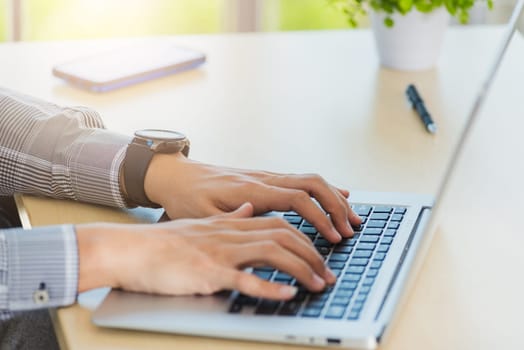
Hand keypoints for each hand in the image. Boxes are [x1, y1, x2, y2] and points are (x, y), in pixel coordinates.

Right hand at [77, 203, 335, 298]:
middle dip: (312, 254)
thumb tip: (248, 211)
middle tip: (329, 275)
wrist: (132, 249)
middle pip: (283, 236)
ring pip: (271, 252)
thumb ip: (229, 218)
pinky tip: (288, 294)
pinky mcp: (208, 271)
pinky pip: (244, 278)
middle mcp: (230, 234)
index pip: (278, 225)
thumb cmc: (165, 243)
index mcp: (230, 224)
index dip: (306, 238)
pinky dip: (270, 286)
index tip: (321, 254)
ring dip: (301, 268)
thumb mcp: (201, 224)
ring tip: (319, 284)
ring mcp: (220, 252)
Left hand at [144, 153, 360, 242]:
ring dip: (334, 198)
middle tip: (350, 230)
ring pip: (310, 180)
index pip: (296, 198)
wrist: (177, 176)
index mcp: (250, 189)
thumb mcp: (200, 215)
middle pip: (311, 184)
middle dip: (335, 206)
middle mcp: (263, 179)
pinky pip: (301, 180)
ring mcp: (266, 176)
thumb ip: (228, 220)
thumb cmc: (186, 198)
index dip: (319, 216)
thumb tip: (256, 222)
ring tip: (351, 219)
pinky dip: (324, 190)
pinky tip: (338, 197)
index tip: (333, 236)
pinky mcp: (266, 179)